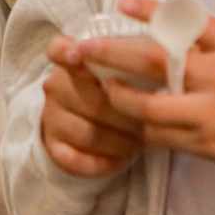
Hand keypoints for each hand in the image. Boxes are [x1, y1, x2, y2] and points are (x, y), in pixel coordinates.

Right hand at [39, 36, 147, 177]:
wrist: (92, 116)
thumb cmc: (119, 84)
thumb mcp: (125, 65)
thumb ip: (133, 57)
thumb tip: (163, 61)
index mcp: (73, 60)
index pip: (59, 50)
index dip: (67, 52)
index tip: (78, 55)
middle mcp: (56, 86)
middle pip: (93, 104)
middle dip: (129, 119)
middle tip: (151, 125)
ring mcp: (51, 116)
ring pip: (87, 135)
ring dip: (120, 143)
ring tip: (141, 143)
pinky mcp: (52, 146)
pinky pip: (75, 161)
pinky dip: (103, 164)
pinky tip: (123, 160)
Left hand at [98, 0, 214, 186]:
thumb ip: (209, 36)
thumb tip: (162, 18)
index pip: (187, 21)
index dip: (150, 10)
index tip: (120, 4)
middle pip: (155, 62)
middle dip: (112, 54)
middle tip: (84, 48)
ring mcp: (212, 115)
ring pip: (148, 107)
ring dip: (120, 98)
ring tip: (106, 88)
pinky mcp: (207, 147)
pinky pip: (160, 136)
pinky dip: (141, 125)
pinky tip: (130, 117)